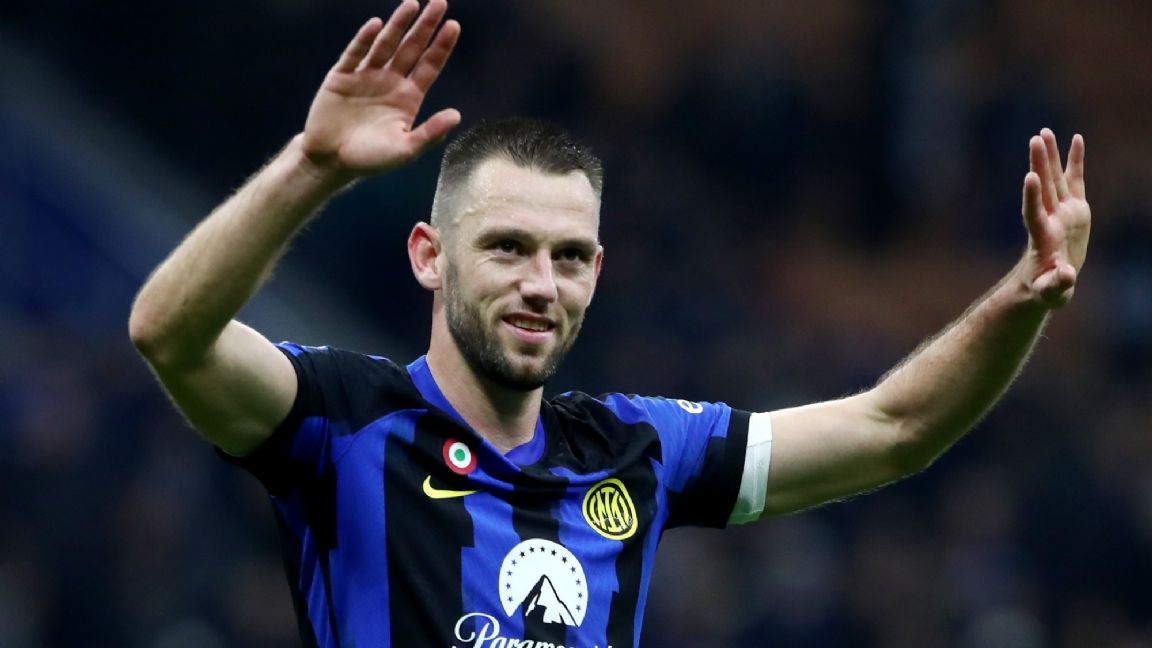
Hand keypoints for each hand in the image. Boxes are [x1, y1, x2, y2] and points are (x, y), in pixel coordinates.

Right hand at [301, 0, 460, 177]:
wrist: (329, 162)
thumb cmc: (370, 160)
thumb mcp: (405, 151)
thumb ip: (430, 134)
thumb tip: (457, 115)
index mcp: (407, 98)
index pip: (429, 66)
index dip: (441, 46)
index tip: (454, 25)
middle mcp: (389, 82)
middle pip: (411, 48)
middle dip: (425, 26)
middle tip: (440, 2)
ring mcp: (365, 77)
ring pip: (385, 44)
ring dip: (398, 24)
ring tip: (412, 4)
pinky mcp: (341, 77)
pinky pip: (354, 54)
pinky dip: (364, 40)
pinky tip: (376, 25)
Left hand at [1019, 128, 1089, 308]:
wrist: (1048, 282)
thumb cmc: (1046, 291)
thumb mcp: (1051, 293)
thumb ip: (1057, 284)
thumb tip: (1066, 275)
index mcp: (1042, 238)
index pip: (1034, 213)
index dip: (1031, 196)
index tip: (1028, 176)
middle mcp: (1050, 219)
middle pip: (1043, 188)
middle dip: (1040, 164)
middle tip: (1035, 139)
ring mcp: (1062, 212)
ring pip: (1055, 179)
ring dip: (1051, 156)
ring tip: (1045, 132)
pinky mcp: (1075, 209)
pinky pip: (1075, 180)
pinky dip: (1075, 161)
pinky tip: (1075, 139)